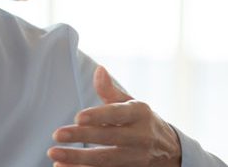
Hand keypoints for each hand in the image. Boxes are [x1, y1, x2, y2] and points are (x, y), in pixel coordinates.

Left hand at [47, 66, 181, 166]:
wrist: (172, 152)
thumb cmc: (142, 122)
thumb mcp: (132, 104)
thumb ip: (110, 91)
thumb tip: (99, 70)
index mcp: (140, 114)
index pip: (118, 114)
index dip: (99, 116)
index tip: (78, 117)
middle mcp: (140, 137)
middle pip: (108, 138)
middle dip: (82, 137)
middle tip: (57, 134)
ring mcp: (136, 158)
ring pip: (106, 161)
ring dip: (79, 159)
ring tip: (55, 155)